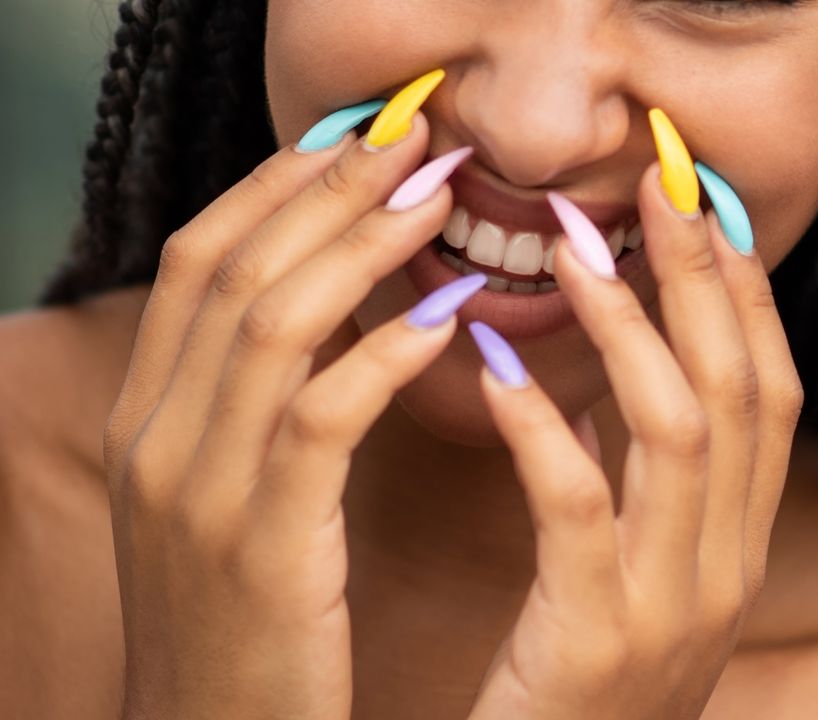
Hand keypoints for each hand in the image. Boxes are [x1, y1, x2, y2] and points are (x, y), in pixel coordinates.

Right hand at [102, 103, 468, 718]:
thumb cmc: (242, 616)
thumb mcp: (226, 495)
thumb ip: (258, 404)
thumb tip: (337, 307)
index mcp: (147, 418)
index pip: (198, 261)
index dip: (276, 185)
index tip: (357, 135)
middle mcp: (156, 439)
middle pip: (234, 270)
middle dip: (324, 190)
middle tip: (412, 137)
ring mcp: (199, 492)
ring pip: (271, 327)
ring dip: (358, 248)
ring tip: (435, 197)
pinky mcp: (264, 547)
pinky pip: (319, 423)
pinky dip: (378, 358)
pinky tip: (441, 317)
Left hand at [467, 160, 804, 718]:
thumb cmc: (582, 689)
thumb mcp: (640, 584)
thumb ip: (648, 495)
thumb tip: (619, 381)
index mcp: (739, 548)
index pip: (772, 395)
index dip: (747, 294)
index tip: (702, 207)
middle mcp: (730, 568)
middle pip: (742, 391)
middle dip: (706, 277)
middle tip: (659, 182)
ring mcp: (675, 605)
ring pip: (682, 432)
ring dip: (632, 328)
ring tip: (578, 252)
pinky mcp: (600, 639)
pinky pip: (580, 507)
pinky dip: (545, 429)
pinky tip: (500, 368)